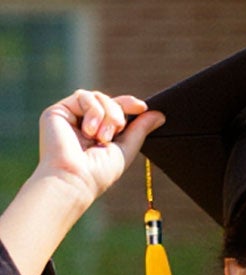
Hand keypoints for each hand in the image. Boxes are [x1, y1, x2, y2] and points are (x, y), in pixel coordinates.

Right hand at [33, 91, 159, 210]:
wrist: (75, 178)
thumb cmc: (99, 172)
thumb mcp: (126, 149)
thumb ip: (140, 130)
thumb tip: (159, 114)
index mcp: (98, 132)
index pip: (115, 109)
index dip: (128, 104)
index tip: (142, 107)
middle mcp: (83, 123)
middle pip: (108, 100)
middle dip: (118, 113)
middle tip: (116, 132)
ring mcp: (70, 116)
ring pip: (97, 96)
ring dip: (107, 114)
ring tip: (102, 137)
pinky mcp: (57, 111)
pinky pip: (83, 96)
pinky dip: (93, 111)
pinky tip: (89, 131)